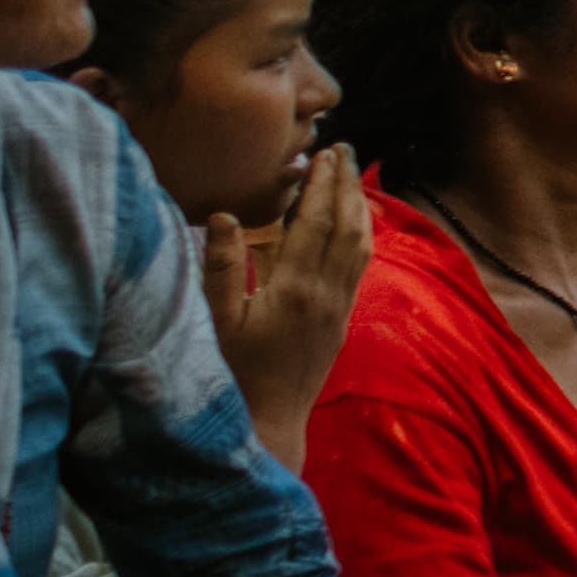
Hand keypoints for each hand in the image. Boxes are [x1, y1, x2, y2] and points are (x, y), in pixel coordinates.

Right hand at [211, 142, 378, 442]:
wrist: (268, 426)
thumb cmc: (232, 376)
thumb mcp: (216, 323)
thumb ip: (220, 269)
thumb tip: (223, 216)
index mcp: (296, 289)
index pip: (317, 223)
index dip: (323, 184)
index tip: (325, 153)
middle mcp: (326, 294)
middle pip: (347, 226)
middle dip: (347, 185)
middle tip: (344, 150)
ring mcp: (338, 308)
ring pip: (360, 246)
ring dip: (359, 206)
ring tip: (353, 176)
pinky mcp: (341, 321)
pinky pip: (358, 267)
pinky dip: (360, 235)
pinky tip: (354, 225)